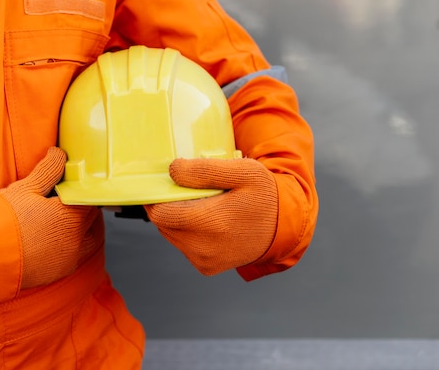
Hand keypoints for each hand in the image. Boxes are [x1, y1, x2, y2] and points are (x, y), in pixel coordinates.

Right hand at [0, 147, 101, 287]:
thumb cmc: (2, 220)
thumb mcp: (25, 188)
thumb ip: (48, 170)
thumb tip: (59, 153)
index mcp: (71, 216)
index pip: (90, 198)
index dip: (83, 189)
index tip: (75, 184)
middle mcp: (75, 240)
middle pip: (91, 219)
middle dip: (84, 208)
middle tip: (71, 199)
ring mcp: (68, 259)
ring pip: (87, 240)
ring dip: (83, 229)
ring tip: (66, 220)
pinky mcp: (57, 273)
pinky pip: (73, 256)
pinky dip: (71, 246)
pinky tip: (55, 239)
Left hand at [144, 157, 277, 274]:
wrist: (283, 227)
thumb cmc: (263, 195)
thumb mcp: (243, 171)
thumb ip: (205, 170)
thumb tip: (173, 171)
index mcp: (212, 223)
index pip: (160, 213)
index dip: (156, 197)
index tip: (163, 183)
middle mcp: (204, 248)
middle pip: (163, 224)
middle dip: (167, 206)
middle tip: (184, 191)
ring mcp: (204, 260)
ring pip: (170, 235)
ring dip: (176, 219)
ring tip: (198, 205)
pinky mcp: (206, 267)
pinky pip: (183, 246)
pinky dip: (186, 232)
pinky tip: (205, 221)